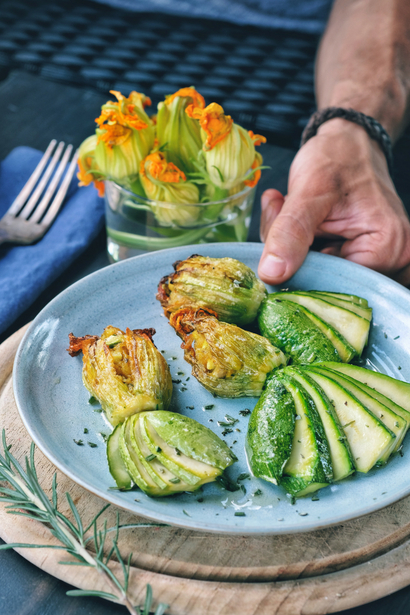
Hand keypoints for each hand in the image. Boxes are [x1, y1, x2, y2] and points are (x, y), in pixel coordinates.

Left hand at [258, 119, 409, 286]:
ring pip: (315, 271)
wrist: (347, 140)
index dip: (299, 270)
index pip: (334, 284)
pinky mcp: (354, 254)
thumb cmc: (338, 156)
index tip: (277, 240)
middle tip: (278, 212)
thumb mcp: (310, 191)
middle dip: (292, 253)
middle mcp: (389, 260)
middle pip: (325, 280)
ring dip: (289, 245)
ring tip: (285, 206)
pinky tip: (290, 213)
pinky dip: (295, 242)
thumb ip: (290, 233)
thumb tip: (272, 274)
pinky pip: (316, 260)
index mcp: (387, 249)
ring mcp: (373, 259)